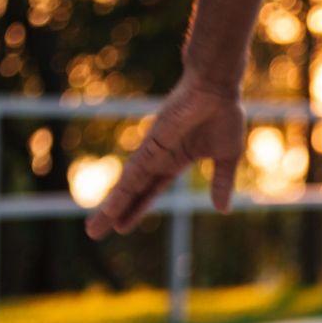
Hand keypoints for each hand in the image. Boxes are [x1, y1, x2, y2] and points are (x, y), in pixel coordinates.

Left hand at [85, 76, 245, 238]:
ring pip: (128, 186)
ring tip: (95, 230)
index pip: (150, 190)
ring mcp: (152, 151)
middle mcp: (157, 158)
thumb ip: (222, 183)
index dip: (137, 208)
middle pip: (132, 192)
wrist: (218, 88)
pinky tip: (112, 206)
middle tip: (94, 233)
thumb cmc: (223, 115)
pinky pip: (136, 173)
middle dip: (116, 212)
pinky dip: (124, 191)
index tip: (123, 226)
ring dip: (112, 208)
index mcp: (174, 161)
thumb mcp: (227, 157)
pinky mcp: (152, 144)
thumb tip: (222, 209)